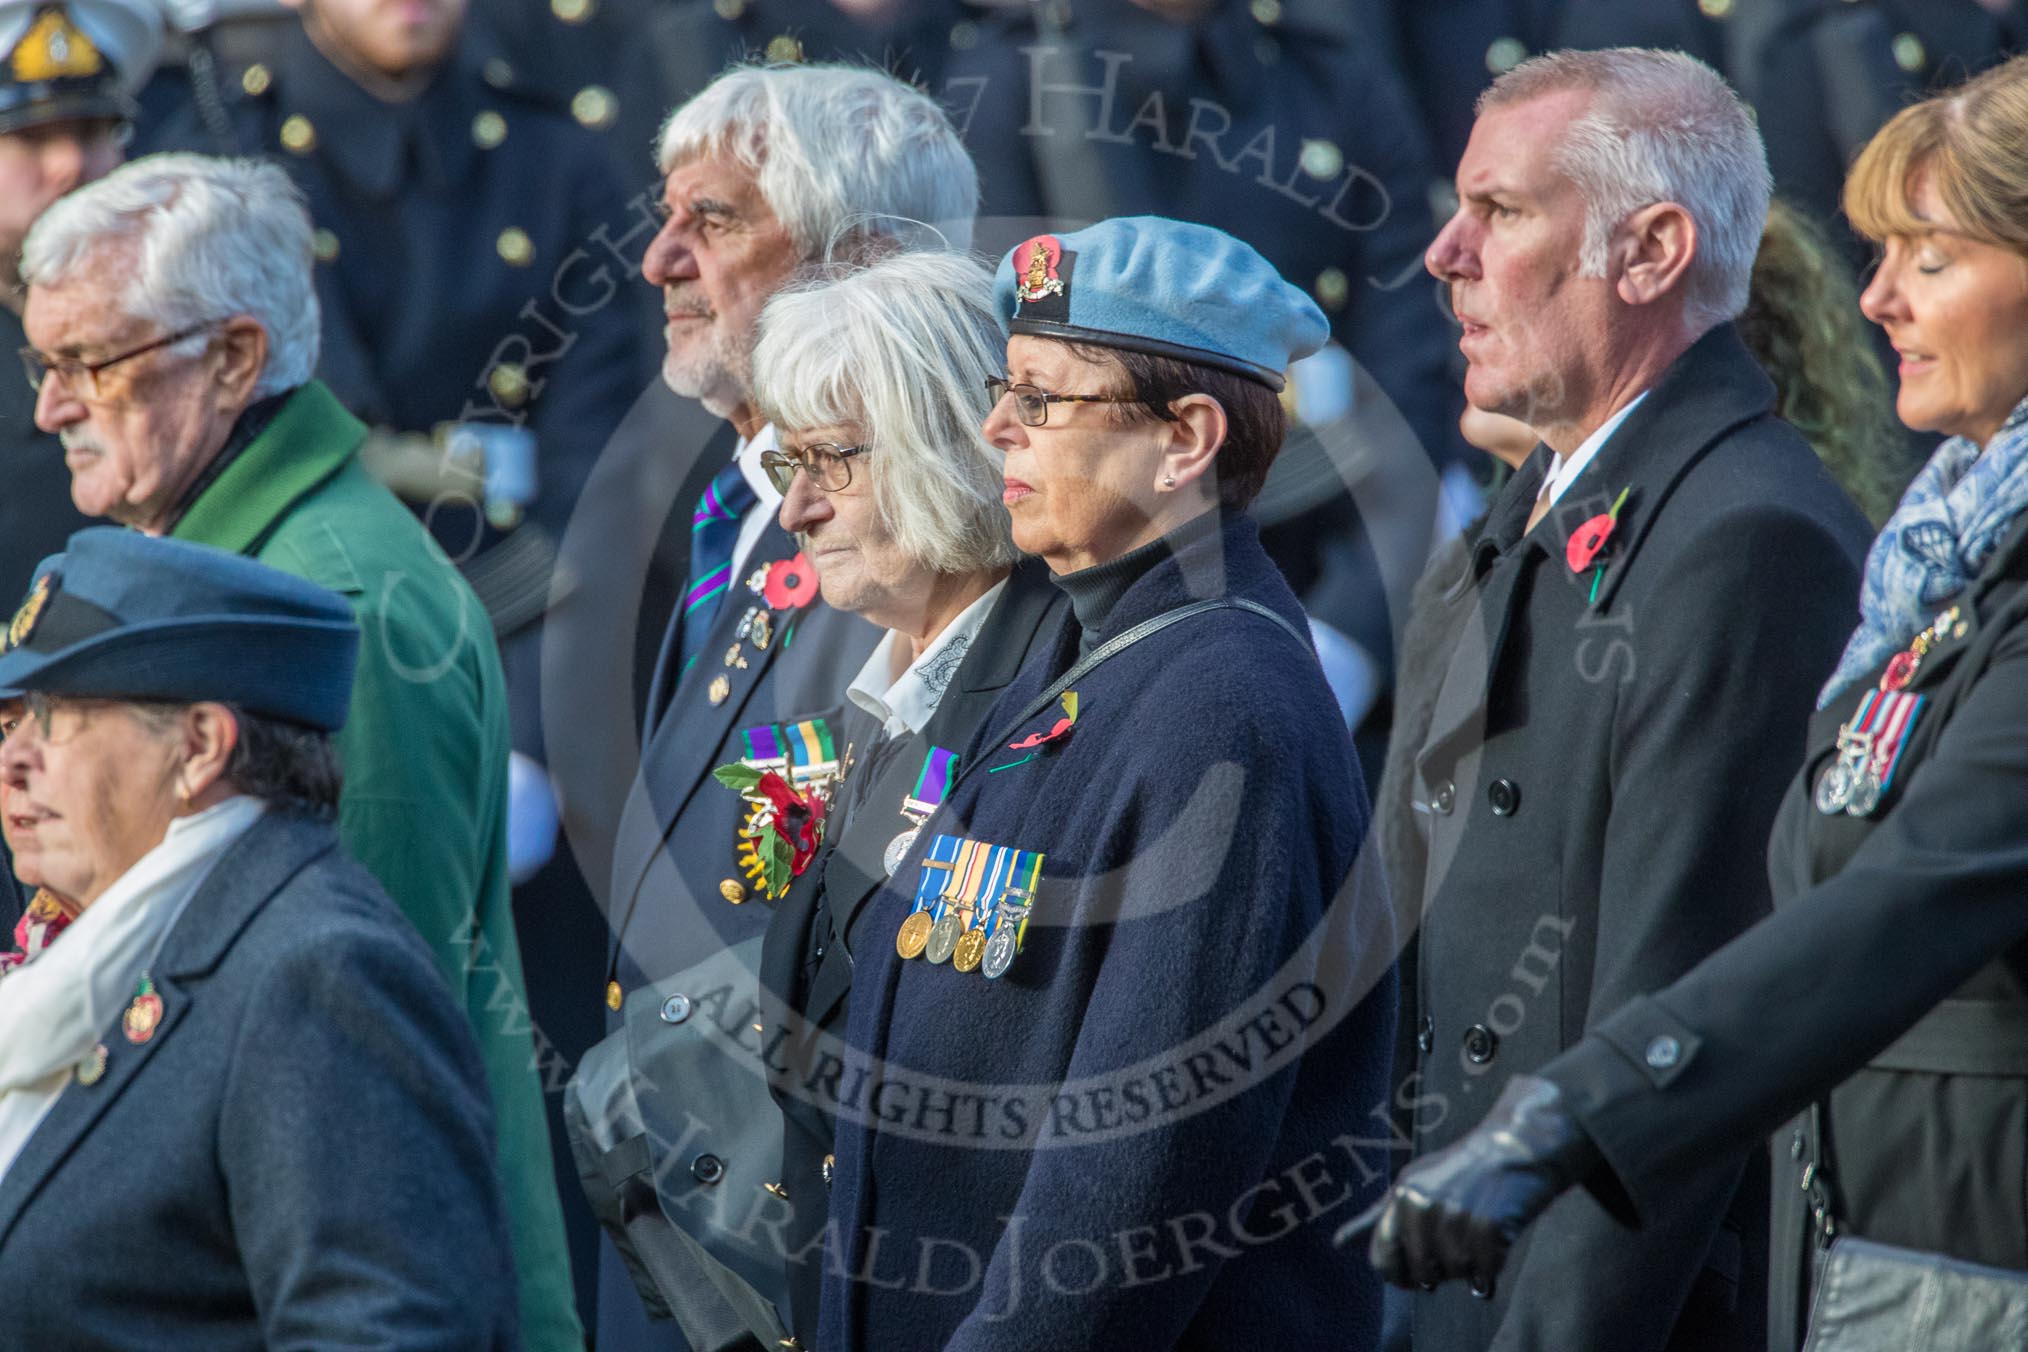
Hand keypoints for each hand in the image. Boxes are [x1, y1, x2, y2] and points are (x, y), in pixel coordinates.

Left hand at [1335, 1075, 1599, 1298]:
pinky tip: (1498, 1241)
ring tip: (1480, 1236)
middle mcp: (1422, 1205)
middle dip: (1443, 1271)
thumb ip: (1377, 1217)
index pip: (1382, 1258)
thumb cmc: (1463, 1171)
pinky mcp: (1488, 1226)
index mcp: (1401, 1196)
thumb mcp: (1413, 1185)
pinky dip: (1494, 1265)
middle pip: (1423, 1274)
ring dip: (1472, 1266)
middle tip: (1460, 1245)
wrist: (1517, 1147)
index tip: (1418, 1275)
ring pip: (1457, 1275)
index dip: (1399, 1275)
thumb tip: (1337, 1244)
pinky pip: (1486, 1272)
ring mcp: (1455, 1215)